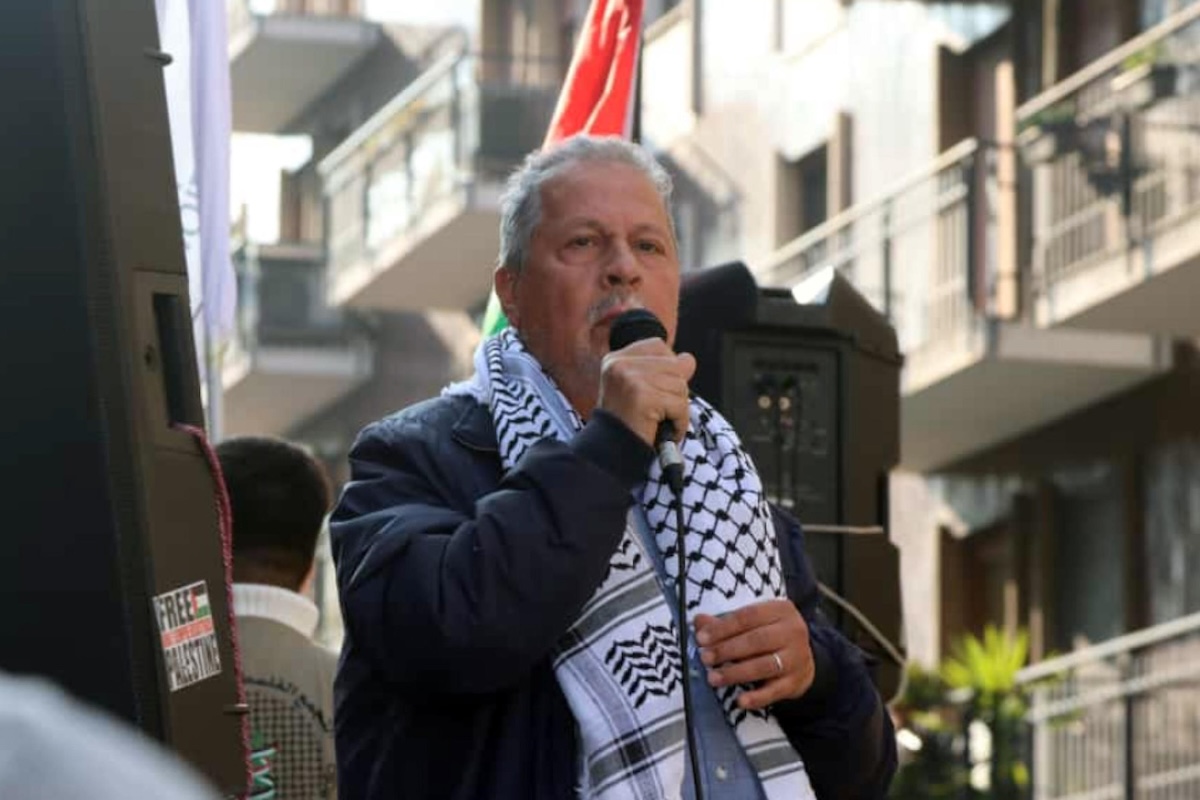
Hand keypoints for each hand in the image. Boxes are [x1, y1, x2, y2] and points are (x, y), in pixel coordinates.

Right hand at [597, 339, 694, 447]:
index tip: (654, 393)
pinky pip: (680, 405)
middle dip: (674, 393)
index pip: (658, 347)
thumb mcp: (639, 390)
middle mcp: (620, 364)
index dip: (667, 370)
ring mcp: (630, 378)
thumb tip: (688, 360)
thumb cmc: (626, 425)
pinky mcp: (642, 396)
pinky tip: (661, 431)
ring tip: (657, 422)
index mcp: (616, 359)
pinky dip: (678, 423)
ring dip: (677, 410)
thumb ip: (662, 371)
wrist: (611, 454)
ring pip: (680, 386)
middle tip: (656, 412)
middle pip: (674, 365)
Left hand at [694, 599, 814, 709]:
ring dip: (736, 673)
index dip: (723, 627)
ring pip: (764, 666)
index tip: (701, 638)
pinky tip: (740, 701)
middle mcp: (793, 632)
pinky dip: (757, 697)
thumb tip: (699, 621)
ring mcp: (797, 658)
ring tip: (714, 678)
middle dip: (727, 650)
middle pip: (757, 640)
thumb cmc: (770, 635)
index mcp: (780, 610)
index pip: (748, 616)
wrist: (802, 659)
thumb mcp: (753, 622)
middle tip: (705, 658)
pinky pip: (775, 691)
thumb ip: (725, 623)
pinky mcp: (796, 682)